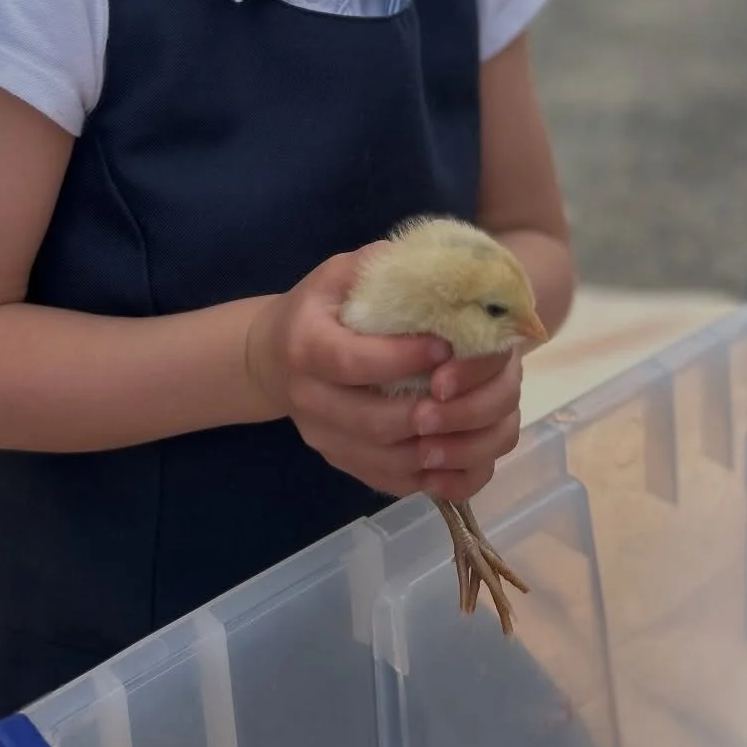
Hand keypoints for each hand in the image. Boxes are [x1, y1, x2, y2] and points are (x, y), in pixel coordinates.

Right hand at [245, 251, 520, 501]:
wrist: (272, 357)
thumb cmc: (319, 308)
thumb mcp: (339, 274)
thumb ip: (380, 266)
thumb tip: (437, 264)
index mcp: (305, 346)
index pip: (352, 361)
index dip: (401, 359)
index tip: (445, 347)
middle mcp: (308, 400)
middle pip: (371, 422)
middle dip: (427, 413)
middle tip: (467, 393)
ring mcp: (324, 439)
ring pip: (384, 461)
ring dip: (435, 450)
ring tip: (473, 426)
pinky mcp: (340, 462)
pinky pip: (389, 482)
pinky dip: (430, 478)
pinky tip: (460, 457)